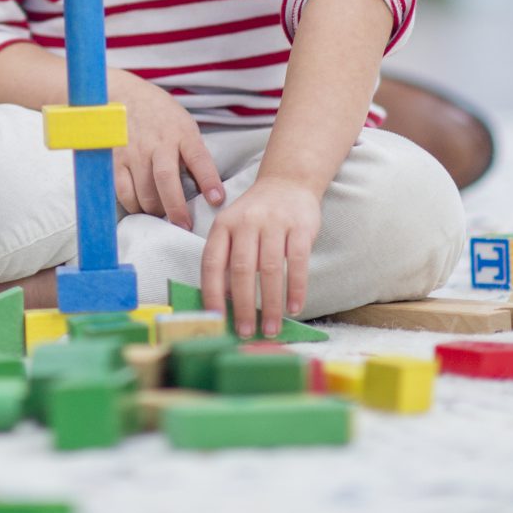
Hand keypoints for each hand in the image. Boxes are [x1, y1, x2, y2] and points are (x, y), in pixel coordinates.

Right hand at [108, 70, 225, 231]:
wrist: (124, 95)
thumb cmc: (161, 115)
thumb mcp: (184, 126)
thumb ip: (193, 154)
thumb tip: (206, 190)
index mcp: (181, 133)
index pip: (198, 158)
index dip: (208, 181)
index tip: (217, 200)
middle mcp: (157, 142)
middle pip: (165, 181)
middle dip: (176, 209)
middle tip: (184, 225)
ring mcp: (134, 152)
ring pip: (144, 192)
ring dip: (155, 210)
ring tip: (163, 215)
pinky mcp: (115, 160)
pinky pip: (123, 192)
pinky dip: (134, 205)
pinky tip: (141, 207)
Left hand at [202, 176, 321, 339]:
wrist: (288, 181)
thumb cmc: (256, 214)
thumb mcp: (233, 228)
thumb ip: (226, 259)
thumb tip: (223, 303)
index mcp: (223, 225)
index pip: (212, 263)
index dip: (212, 293)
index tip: (216, 319)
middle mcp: (246, 222)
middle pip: (241, 270)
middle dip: (243, 306)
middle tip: (246, 332)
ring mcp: (274, 223)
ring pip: (270, 270)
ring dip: (271, 304)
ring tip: (272, 328)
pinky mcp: (300, 226)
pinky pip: (298, 262)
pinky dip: (296, 288)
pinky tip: (295, 308)